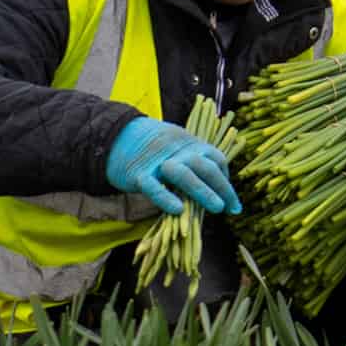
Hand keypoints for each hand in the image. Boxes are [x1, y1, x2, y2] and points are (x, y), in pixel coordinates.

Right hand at [105, 116, 241, 216]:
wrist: (113, 136)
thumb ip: (192, 162)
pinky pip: (153, 186)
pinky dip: (166, 198)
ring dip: (203, 191)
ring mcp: (157, 162)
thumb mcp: (175, 146)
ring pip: (184, 174)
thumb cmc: (149, 148)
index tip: (232, 203)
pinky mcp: (138, 174)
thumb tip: (215, 189)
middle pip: (205, 165)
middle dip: (221, 186)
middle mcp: (176, 150)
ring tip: (217, 207)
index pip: (216, 159)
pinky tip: (177, 210)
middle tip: (229, 207)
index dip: (227, 181)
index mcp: (188, 143)